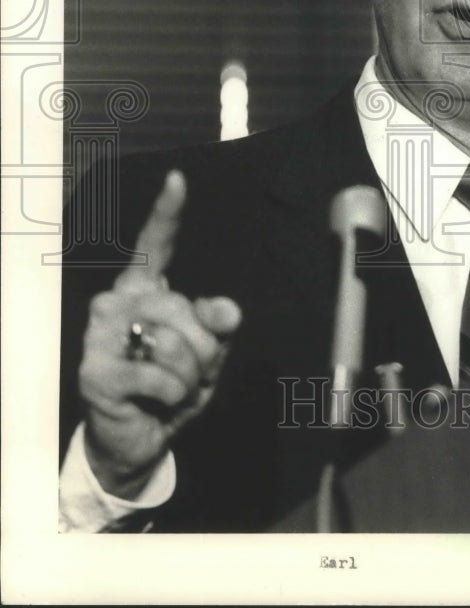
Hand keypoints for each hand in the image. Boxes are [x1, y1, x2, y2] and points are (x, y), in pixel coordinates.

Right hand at [78, 170, 241, 498]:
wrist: (141, 438)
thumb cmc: (172, 385)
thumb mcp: (207, 353)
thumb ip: (218, 326)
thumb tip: (228, 310)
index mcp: (144, 289)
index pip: (157, 244)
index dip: (168, 211)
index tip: (178, 179)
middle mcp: (117, 301)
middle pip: (183, 309)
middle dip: (202, 349)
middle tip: (187, 372)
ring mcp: (99, 334)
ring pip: (173, 342)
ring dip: (188, 376)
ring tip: (170, 387)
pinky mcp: (94, 369)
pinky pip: (161, 376)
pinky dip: (172, 396)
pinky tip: (154, 402)